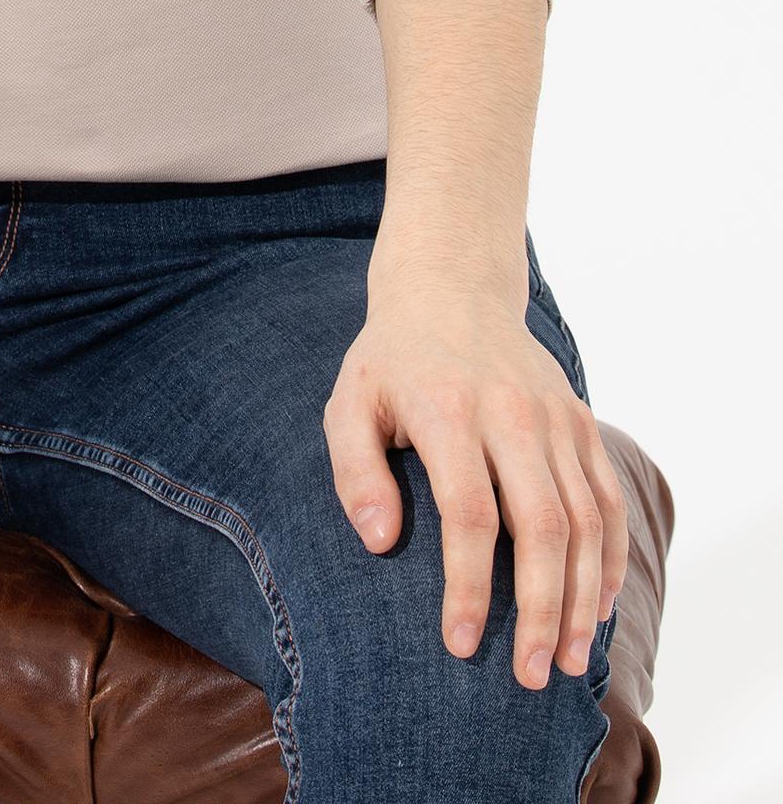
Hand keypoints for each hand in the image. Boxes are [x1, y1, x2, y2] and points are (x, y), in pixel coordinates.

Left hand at [322, 271, 630, 689]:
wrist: (451, 286)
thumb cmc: (391, 360)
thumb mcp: (350, 401)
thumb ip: (354, 470)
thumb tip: (379, 543)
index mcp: (449, 409)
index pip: (470, 515)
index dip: (469, 587)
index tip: (460, 644)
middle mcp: (511, 413)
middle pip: (541, 526)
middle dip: (540, 610)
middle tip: (531, 676)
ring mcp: (555, 416)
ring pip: (585, 520)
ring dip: (581, 598)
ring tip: (567, 661)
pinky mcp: (581, 421)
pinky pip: (607, 499)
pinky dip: (611, 558)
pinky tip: (596, 608)